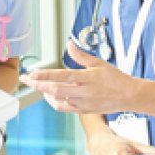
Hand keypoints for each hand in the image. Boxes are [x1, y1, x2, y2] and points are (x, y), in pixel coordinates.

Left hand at [22, 41, 137, 114]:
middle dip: (38, 84)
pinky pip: (64, 108)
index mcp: (87, 78)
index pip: (62, 76)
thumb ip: (81, 55)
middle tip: (26, 79)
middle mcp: (84, 92)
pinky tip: (49, 96)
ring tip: (37, 85)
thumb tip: (68, 44)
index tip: (32, 72)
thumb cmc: (115, 78)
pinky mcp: (84, 110)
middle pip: (55, 89)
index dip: (45, 74)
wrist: (129, 96)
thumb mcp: (99, 63)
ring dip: (44, 93)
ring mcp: (83, 103)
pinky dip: (54, 102)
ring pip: (57, 100)